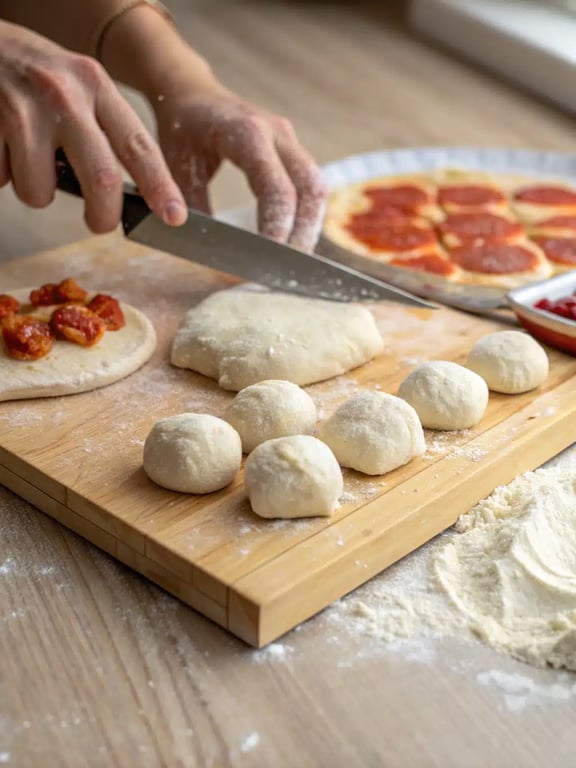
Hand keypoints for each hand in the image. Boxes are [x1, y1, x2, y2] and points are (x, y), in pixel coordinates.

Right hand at [0, 21, 186, 232]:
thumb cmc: (33, 75)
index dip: (160, 186)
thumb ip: (102, 130)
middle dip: (103, 216)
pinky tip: (2, 147)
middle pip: (101, 179)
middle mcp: (65, 95)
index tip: (174, 216)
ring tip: (27, 161)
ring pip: (40, 191)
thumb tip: (125, 194)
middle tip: (100, 223)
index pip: (138, 145)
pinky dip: (3, 175)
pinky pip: (3, 180)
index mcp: (96, 86)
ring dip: (35, 191)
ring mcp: (24, 110)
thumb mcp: (77, 87)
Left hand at [154, 83, 326, 251]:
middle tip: (286, 269)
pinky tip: (292, 239)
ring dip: (309, 226)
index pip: (278, 188)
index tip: (268, 260)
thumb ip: (190, 205)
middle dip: (303, 232)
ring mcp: (290, 140)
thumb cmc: (181, 129)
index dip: (278, 227)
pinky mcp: (293, 150)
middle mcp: (277, 133)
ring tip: (291, 260)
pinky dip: (306, 215)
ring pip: (317, 187)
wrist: (192, 93)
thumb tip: (204, 247)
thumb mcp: (175, 166)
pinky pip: (311, 185)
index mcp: (247, 134)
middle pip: (311, 188)